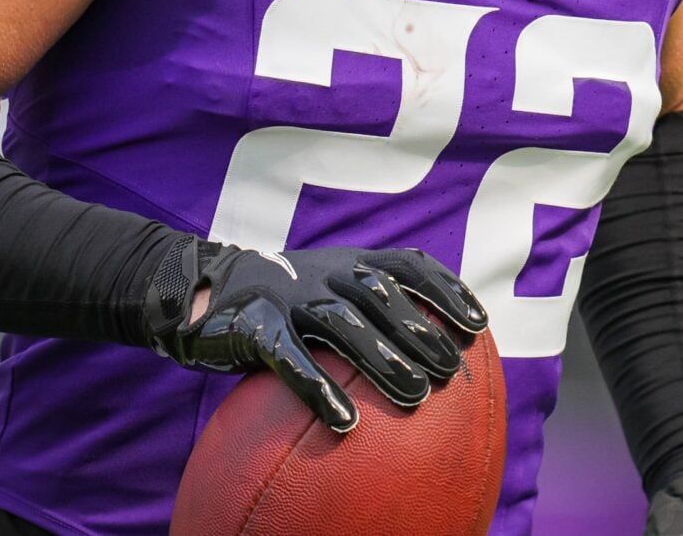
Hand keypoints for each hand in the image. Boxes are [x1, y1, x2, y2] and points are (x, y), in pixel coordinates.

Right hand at [152, 241, 487, 431]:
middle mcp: (324, 271)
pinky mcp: (254, 323)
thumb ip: (371, 311)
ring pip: (342, 322)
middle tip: (449, 371)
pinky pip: (289, 356)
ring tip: (415, 396)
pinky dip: (318, 387)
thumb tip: (433, 355)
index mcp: (349, 262)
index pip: (407, 264)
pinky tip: (345, 421)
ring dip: (382, 358)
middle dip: (419, 330)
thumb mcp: (328, 291)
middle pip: (380, 294)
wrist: (204, 291)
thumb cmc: (284, 302)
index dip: (445, 289)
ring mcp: (289, 294)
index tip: (478, 325)